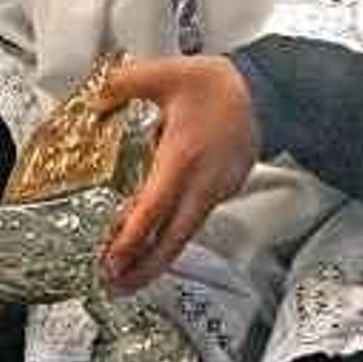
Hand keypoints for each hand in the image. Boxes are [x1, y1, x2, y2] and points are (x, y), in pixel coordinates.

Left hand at [96, 55, 259, 293]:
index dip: (130, 239)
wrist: (267, 93)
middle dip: (143, 270)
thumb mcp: (166, 73)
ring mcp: (214, 192)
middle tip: (115, 288)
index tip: (111, 261)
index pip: (152, 210)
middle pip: (171, 241)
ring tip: (128, 274)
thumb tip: (94, 98)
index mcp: (181, 160)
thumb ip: (124, 84)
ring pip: (182, 235)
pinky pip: (192, 220)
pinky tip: (152, 239)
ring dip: (156, 258)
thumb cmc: (220, 86)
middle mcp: (200, 184)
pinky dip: (171, 235)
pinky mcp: (221, 192)